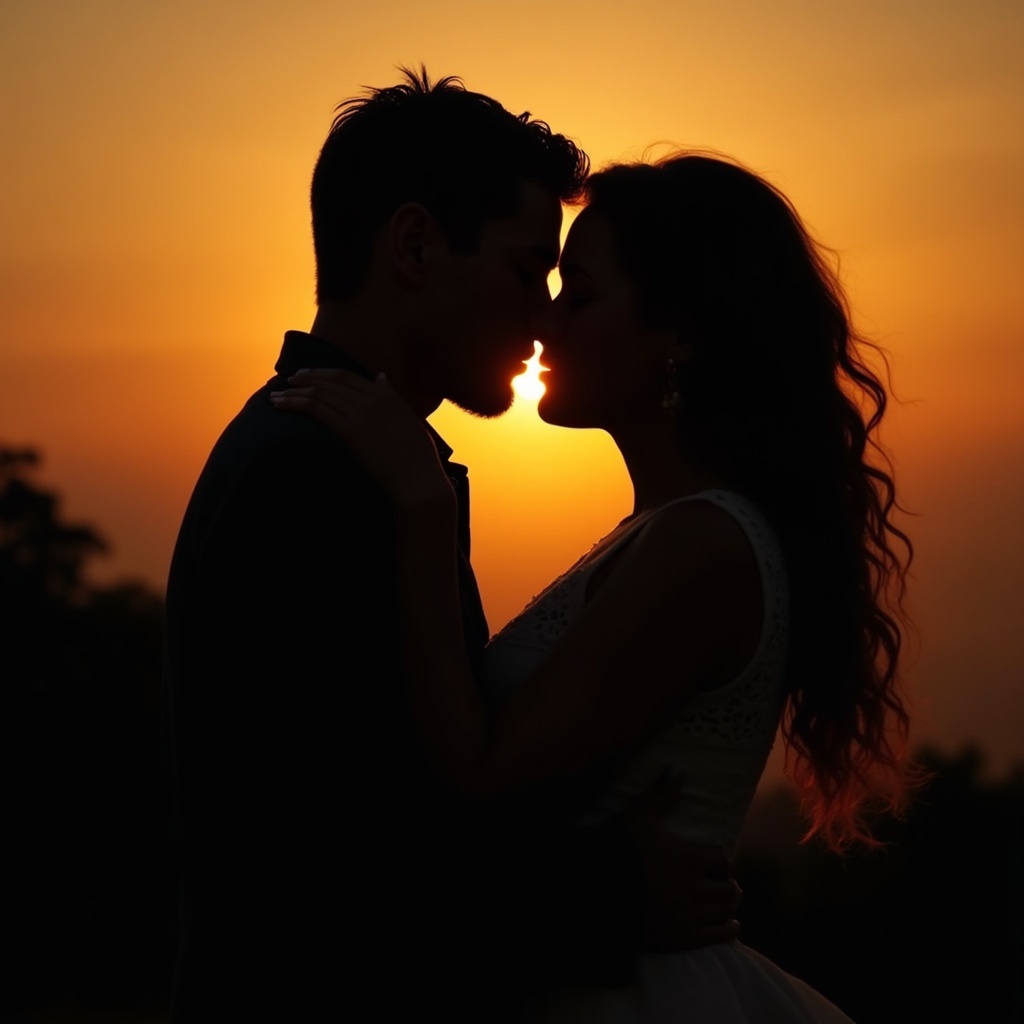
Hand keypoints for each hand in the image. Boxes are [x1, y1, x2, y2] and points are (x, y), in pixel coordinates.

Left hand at [270, 369, 453, 508]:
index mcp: (388, 396)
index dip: (324, 374)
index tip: (309, 376)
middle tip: (289, 381)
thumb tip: (381, 376)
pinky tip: (281, 405)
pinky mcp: (350, 430)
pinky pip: (316, 408)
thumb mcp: (410, 421)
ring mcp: (361, 413)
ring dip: (294, 392)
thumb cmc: (419, 460)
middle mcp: (373, 399)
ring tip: (277, 396)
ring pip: (319, 392)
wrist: (420, 482)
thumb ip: (394, 397)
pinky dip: (295, 403)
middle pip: (331, 380)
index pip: (348, 377)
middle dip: (306, 378)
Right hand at [626, 769, 741, 951]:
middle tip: (723, 883)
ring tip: (728, 901)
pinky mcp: (682, 937)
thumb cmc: (619, 849)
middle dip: (727, 884)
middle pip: (729, 888)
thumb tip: (680, 767)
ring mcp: (689, 914)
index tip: (716, 863)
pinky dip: (728, 930)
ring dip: (729, 905)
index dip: (720, 862)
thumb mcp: (639, 816)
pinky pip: (717, 936)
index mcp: (689, 857)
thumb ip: (662, 793)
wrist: (595, 890)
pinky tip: (729, 925)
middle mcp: (695, 887)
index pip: (722, 860)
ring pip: (726, 911)